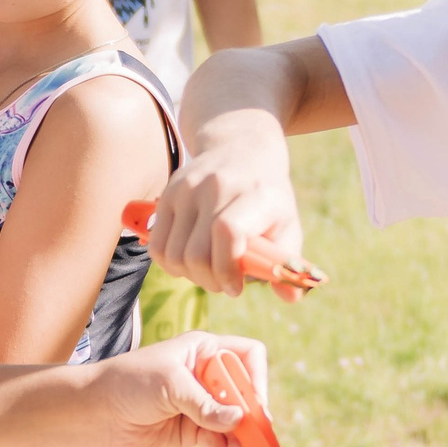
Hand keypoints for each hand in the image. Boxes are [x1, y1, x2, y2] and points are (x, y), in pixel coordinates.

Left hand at [85, 331, 264, 446]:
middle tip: (252, 433)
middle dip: (251, 414)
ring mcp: (201, 405)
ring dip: (241, 436)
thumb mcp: (170, 385)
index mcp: (204, 350)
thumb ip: (205, 403)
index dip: (256, 377)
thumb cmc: (129, 383)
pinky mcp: (193, 430)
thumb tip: (239, 419)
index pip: (247, 355)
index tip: (255, 403)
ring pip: (236, 420)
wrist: (96, 412)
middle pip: (246, 392)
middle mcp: (207, 375)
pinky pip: (220, 439)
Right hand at [149, 117, 301, 298]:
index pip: (227, 232)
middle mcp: (216, 186)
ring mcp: (187, 188)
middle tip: (223, 283)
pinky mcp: (167, 193)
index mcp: (253, 194)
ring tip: (207, 270)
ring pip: (173, 254)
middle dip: (209, 281)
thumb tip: (290, 298)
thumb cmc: (267, 198)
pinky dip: (170, 263)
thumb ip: (287, 263)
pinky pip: (157, 246)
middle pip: (196, 253)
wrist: (240, 147)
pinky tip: (189, 259)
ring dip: (189, 275)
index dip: (227, 269)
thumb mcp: (287, 224)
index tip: (236, 287)